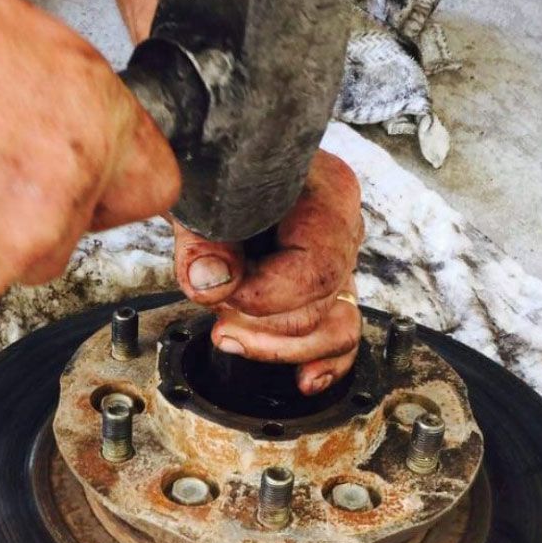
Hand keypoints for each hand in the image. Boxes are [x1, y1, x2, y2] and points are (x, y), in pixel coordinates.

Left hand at [173, 151, 363, 394]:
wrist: (209, 163)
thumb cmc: (211, 170)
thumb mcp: (198, 196)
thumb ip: (202, 239)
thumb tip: (211, 282)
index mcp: (326, 195)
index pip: (315, 270)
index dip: (263, 296)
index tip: (216, 289)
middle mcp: (342, 227)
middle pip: (322, 304)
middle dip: (261, 321)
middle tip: (214, 309)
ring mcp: (337, 257)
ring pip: (336, 326)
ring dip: (279, 346)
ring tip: (228, 336)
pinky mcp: (324, 283)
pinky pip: (340, 332)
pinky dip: (323, 360)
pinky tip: (304, 379)